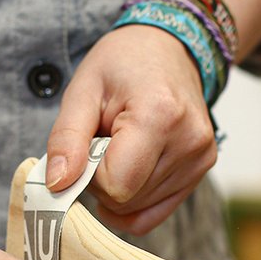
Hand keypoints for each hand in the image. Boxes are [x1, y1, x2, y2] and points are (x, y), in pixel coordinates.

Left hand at [45, 25, 217, 234]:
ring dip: (120, 187)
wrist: (166, 47)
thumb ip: (66, 139)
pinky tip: (131, 171)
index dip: (90, 173)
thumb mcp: (82, 90)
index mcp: (159, 115)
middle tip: (105, 140)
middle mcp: (189, 140)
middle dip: (103, 181)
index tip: (90, 143)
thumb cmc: (122, 63)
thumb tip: (57, 185)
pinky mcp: (203, 167)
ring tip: (123, 145)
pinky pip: (158, 212)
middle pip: (128, 200)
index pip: (116, 185)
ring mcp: (201, 157)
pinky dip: (136, 201)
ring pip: (140, 210)